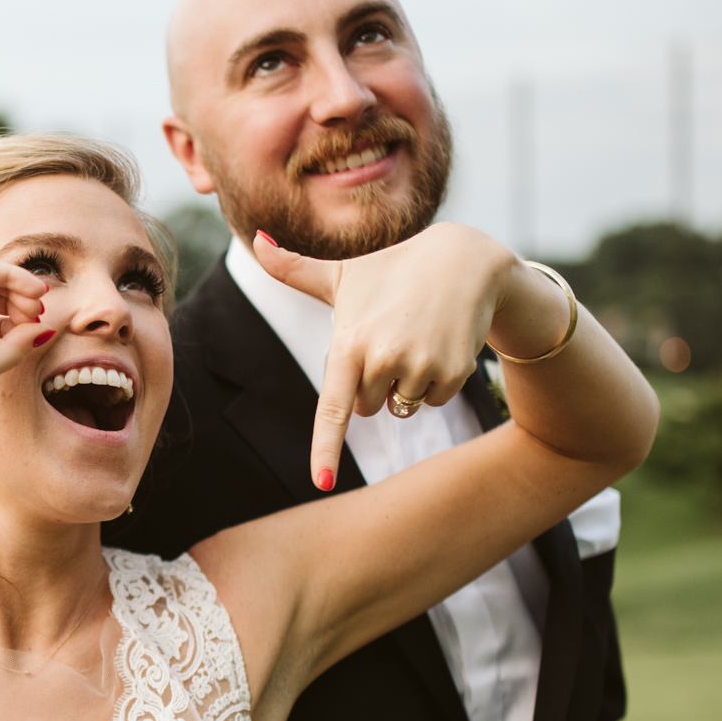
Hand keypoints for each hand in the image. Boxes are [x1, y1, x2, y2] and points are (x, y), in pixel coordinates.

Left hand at [253, 223, 516, 489]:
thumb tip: (257, 237)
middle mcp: (384, 358)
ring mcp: (421, 367)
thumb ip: (293, 269)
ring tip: (415, 338)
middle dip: (374, 384)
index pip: (333, 408)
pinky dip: (434, 383)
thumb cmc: (391, 269)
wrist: (463, 259)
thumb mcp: (343, 272)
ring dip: (405, 384)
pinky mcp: (454, 372)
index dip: (326, 449)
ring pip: (400, 407)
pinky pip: (432, 402)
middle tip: (389, 339)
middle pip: (367, 408)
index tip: (321, 483)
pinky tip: (439, 344)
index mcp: (349, 342)